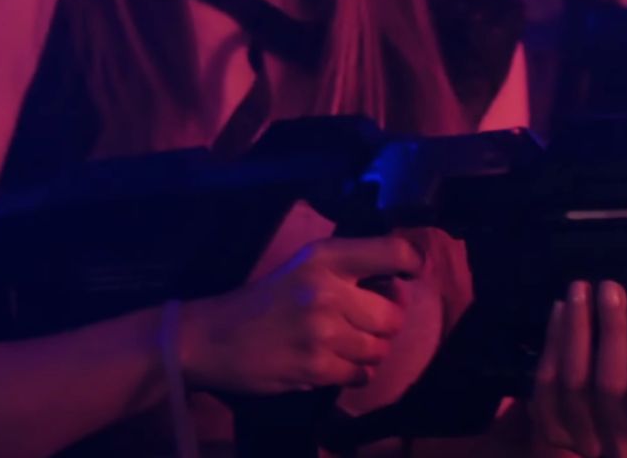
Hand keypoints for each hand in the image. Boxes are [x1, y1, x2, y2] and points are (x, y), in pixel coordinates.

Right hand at [178, 235, 421, 394]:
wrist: (212, 337)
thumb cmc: (265, 298)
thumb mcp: (305, 265)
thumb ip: (350, 268)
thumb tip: (398, 284)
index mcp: (327, 257)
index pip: (393, 252)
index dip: (413, 263)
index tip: (414, 273)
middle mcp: (328, 290)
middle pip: (393, 314)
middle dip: (386, 323)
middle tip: (367, 324)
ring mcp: (322, 332)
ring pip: (379, 349)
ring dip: (370, 351)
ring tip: (347, 346)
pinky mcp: (315, 367)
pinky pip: (360, 375)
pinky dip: (354, 373)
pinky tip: (335, 364)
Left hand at [531, 281, 626, 457]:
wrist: (603, 437)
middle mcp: (620, 444)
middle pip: (611, 386)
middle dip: (611, 331)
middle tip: (610, 287)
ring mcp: (581, 437)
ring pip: (574, 382)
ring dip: (576, 329)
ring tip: (580, 289)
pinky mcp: (550, 426)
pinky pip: (546, 383)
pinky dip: (553, 342)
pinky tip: (559, 309)